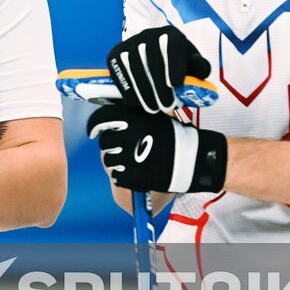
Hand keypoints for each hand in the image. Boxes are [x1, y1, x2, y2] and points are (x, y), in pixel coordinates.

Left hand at [88, 104, 226, 192]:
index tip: (94, 131)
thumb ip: (134, 116)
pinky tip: (133, 173)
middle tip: (120, 148)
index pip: (102, 118)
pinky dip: (122, 176)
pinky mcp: (134, 176)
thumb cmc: (176, 137)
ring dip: (116, 162)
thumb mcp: (156, 117)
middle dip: (110, 146)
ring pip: (108, 160)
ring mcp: (131, 157)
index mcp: (134, 119)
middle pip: (104, 142)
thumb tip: (112, 113)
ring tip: (130, 162)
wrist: (195, 160)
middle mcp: (130, 136)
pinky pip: (117, 177)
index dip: (94, 125)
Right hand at [107, 25, 210, 112]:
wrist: (154, 58)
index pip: (173, 45)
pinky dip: (128, 89)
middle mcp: (148, 34)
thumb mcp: (192, 64)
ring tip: (154, 108)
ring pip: (134, 66)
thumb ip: (199, 68)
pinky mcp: (115, 54)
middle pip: (152, 58)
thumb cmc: (178, 64)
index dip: (174, 64)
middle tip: (166, 106)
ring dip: (144, 90)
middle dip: (159, 85)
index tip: (176, 85)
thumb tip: (201, 75)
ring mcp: (130, 43)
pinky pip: (120, 72)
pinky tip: (138, 102)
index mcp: (171, 34)